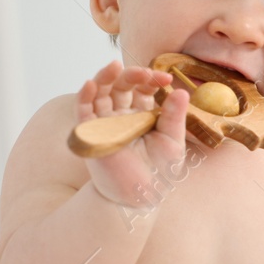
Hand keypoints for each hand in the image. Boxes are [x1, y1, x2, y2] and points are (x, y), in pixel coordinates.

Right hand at [76, 60, 190, 207]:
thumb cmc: (158, 172)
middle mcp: (121, 115)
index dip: (151, 80)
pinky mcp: (90, 134)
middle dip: (131, 75)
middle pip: (120, 86)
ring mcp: (104, 123)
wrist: (140, 197)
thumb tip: (181, 91)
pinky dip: (84, 96)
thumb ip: (175, 116)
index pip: (142, 88)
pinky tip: (90, 83)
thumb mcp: (172, 141)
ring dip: (105, 77)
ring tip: (114, 66)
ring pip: (100, 92)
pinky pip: (82, 111)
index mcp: (140, 114)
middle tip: (145, 73)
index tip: (166, 79)